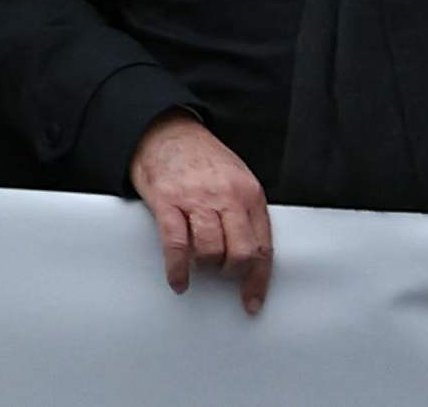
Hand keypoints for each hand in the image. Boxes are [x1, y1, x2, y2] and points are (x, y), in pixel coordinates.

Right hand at [128, 115, 270, 314]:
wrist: (164, 127)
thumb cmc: (200, 157)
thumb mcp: (236, 178)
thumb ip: (245, 212)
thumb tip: (250, 253)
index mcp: (249, 193)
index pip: (263, 246)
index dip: (259, 280)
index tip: (252, 300)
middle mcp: (226, 196)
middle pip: (241, 253)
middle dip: (231, 272)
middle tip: (221, 273)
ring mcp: (196, 198)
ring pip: (211, 251)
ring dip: (205, 267)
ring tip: (198, 265)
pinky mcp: (167, 200)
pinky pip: (175, 244)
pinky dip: (177, 269)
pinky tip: (177, 280)